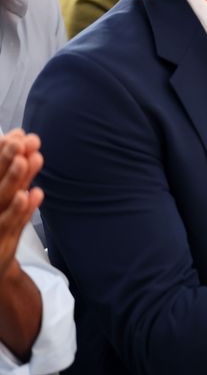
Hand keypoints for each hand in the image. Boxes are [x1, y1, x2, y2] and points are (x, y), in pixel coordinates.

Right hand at [0, 131, 43, 280]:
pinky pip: (12, 224)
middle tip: (21, 141)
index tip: (19, 134)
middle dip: (7, 159)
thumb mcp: (5, 190)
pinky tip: (35, 194)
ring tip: (27, 160)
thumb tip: (21, 134)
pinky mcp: (1, 240)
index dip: (2, 152)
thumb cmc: (0, 216)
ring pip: (2, 198)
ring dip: (16, 179)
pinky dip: (23, 209)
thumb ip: (11, 165)